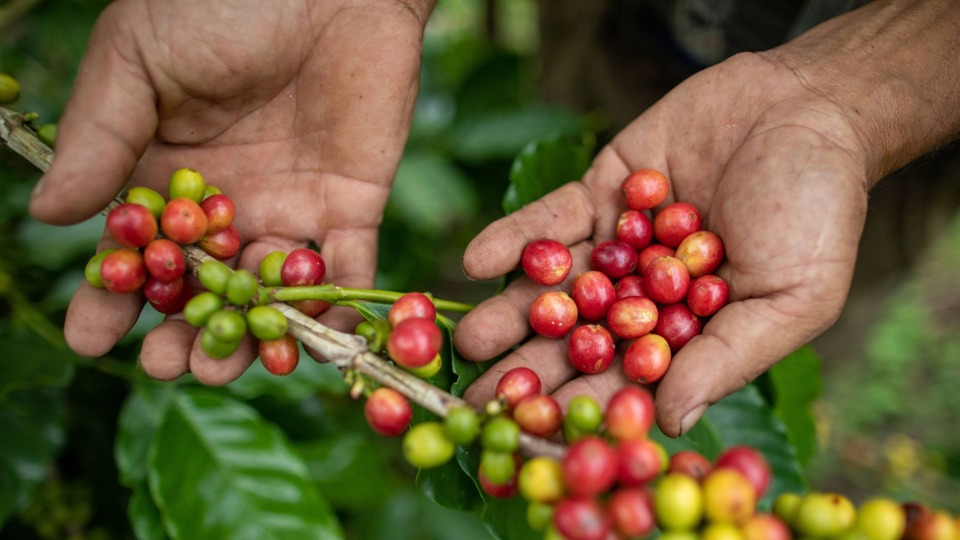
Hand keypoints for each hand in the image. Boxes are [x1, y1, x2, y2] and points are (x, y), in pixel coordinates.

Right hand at [29, 0, 432, 383]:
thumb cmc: (221, 4)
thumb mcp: (139, 62)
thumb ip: (100, 137)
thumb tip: (50, 215)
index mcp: (167, 173)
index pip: (135, 250)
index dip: (111, 296)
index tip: (91, 341)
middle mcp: (227, 203)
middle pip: (202, 287)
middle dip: (184, 332)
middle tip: (168, 366)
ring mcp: (289, 206)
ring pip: (267, 293)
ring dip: (250, 339)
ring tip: (225, 367)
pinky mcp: (350, 204)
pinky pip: (344, 269)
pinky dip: (334, 311)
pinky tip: (315, 347)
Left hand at [455, 50, 870, 435]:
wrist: (808, 109)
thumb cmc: (819, 213)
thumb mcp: (791, 298)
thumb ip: (728, 357)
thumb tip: (671, 424)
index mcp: (685, 332)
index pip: (627, 377)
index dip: (583, 403)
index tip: (537, 430)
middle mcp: (641, 293)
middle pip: (577, 339)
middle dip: (529, 367)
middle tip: (480, 397)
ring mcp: (614, 243)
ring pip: (554, 284)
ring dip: (509, 309)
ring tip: (468, 336)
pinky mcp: (597, 191)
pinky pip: (549, 219)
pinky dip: (514, 238)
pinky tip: (477, 259)